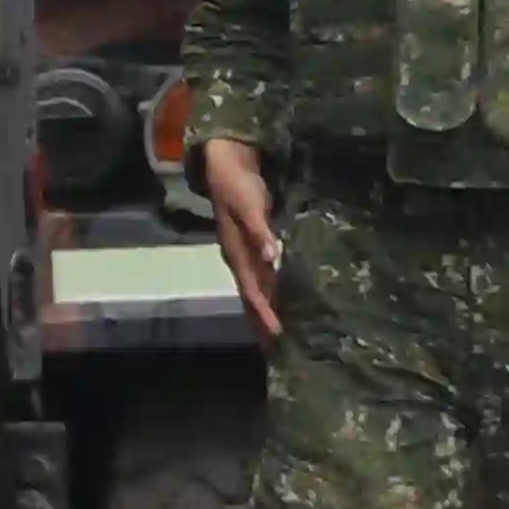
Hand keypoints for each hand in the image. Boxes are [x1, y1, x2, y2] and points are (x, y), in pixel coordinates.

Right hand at [196, 142, 285, 339]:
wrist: (227, 161)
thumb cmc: (237, 183)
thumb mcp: (248, 205)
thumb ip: (260, 231)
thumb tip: (272, 258)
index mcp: (236, 252)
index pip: (251, 291)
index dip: (264, 313)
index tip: (278, 334)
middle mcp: (239, 258)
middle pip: (251, 297)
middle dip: (263, 321)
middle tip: (280, 347)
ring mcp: (245, 252)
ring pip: (256, 289)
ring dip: (266, 310)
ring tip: (279, 332)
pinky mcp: (254, 244)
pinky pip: (262, 275)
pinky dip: (271, 291)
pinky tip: (282, 297)